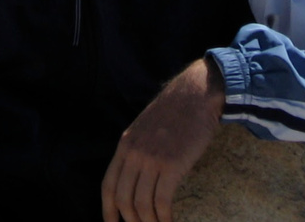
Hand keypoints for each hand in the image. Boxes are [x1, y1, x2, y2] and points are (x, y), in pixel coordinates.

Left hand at [101, 58, 224, 221]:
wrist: (196, 94)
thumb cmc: (176, 111)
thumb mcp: (145, 126)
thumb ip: (137, 148)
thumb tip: (134, 176)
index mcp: (125, 144)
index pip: (108, 185)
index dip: (108, 210)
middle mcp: (134, 153)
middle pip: (123, 199)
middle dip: (131, 221)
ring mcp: (152, 159)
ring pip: (141, 205)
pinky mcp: (172, 165)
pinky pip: (162, 202)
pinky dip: (164, 219)